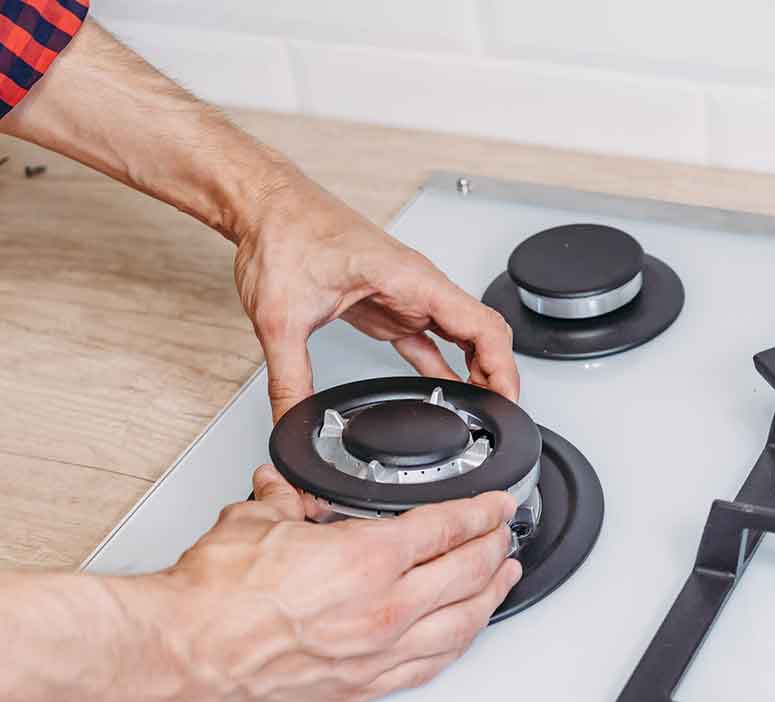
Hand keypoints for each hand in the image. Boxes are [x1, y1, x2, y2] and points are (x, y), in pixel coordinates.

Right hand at [148, 465, 521, 701]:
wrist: (186, 654)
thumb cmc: (214, 596)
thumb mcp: (256, 520)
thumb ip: (283, 501)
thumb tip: (283, 488)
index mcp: (367, 559)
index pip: (446, 529)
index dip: (481, 513)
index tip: (496, 506)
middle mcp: (383, 609)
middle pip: (466, 574)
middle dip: (495, 550)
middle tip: (507, 536)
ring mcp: (377, 654)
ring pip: (459, 625)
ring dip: (489, 599)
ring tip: (504, 582)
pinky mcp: (361, 688)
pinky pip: (428, 666)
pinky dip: (456, 646)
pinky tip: (462, 637)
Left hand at [235, 176, 519, 419]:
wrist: (266, 206)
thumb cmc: (284, 232)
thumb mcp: (281, 317)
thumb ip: (289, 380)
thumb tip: (292, 421)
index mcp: (412, 279)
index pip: (484, 326)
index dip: (504, 368)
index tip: (508, 401)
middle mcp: (417, 286)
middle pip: (483, 334)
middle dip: (498, 376)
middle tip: (497, 418)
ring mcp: (405, 297)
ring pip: (462, 337)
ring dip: (476, 372)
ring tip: (479, 411)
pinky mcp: (387, 307)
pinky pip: (430, 342)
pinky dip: (444, 367)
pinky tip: (445, 391)